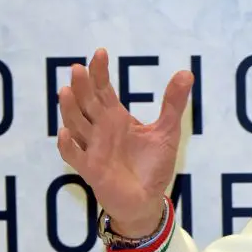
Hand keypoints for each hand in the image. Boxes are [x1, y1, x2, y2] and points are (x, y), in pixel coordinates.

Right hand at [56, 48, 192, 237]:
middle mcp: (100, 130)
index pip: (103, 90)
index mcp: (116, 118)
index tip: (100, 52)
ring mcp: (93, 148)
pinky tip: (65, 133)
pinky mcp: (91, 170)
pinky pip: (74, 156)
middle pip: (86, 103)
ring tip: (66, 91)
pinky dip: (68, 145)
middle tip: (78, 68)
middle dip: (81, 87)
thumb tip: (186, 72)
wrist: (147, 199)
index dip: (100, 72)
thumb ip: (173, 103)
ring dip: (69, 110)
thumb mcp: (167, 131)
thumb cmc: (152, 165)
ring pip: (75, 125)